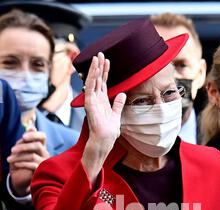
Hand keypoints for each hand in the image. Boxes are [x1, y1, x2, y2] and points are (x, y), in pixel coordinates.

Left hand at [7, 130, 49, 195]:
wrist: (22, 180)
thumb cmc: (22, 163)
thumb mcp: (22, 151)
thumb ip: (26, 140)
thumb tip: (32, 127)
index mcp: (41, 147)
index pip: (42, 136)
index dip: (34, 135)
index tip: (23, 137)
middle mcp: (45, 154)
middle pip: (37, 145)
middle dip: (23, 147)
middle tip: (12, 150)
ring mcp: (44, 164)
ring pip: (32, 156)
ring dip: (18, 157)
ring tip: (9, 159)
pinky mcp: (41, 172)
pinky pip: (32, 165)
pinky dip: (22, 164)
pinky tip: (15, 164)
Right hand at [82, 52, 125, 184]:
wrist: (104, 139)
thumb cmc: (109, 130)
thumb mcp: (116, 114)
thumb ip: (118, 104)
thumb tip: (122, 94)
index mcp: (102, 100)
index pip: (103, 82)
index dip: (105, 71)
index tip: (107, 60)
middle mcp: (96, 98)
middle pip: (97, 79)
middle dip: (99, 66)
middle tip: (100, 53)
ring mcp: (92, 100)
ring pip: (93, 81)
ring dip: (95, 69)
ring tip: (97, 57)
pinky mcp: (89, 103)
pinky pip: (90, 88)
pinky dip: (92, 78)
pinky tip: (95, 70)